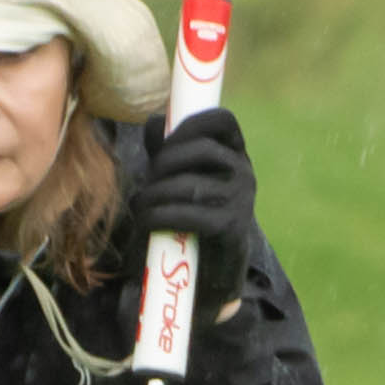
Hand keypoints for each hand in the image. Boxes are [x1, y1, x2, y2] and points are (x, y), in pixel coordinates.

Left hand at [132, 109, 254, 258]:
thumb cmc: (197, 211)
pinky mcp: (231, 227)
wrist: (220, 264)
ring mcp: (241, 199)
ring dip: (154, 194)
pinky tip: (147, 221)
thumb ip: (169, 149)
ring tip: (140, 205)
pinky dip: (158, 217)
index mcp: (235, 153)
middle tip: (147, 180)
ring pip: (189, 185)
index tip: (164, 141)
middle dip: (163, 163)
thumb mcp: (185, 175)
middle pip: (201, 150)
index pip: (222, 120)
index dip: (190, 123)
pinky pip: (188, 215)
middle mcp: (244, 172)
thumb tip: (155, 122)